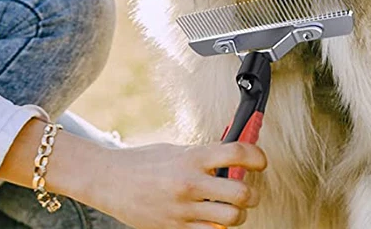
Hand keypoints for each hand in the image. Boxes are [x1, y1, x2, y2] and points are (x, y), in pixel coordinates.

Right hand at [83, 140, 266, 228]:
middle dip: (251, 193)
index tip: (260, 161)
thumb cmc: (142, 162)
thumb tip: (231, 158)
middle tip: (247, 190)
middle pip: (241, 193)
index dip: (257, 156)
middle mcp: (190, 182)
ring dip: (237, 214)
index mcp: (191, 157)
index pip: (237, 152)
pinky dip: (218, 228)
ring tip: (230, 207)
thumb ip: (202, 156)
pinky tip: (213, 219)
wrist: (110, 180)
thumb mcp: (174, 150)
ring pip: (232, 218)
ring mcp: (184, 209)